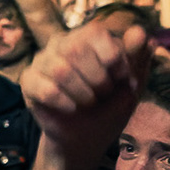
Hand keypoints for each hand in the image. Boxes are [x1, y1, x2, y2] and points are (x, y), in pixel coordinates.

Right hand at [20, 20, 151, 165]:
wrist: (86, 137)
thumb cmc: (109, 106)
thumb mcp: (131, 83)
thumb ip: (137, 57)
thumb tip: (141, 32)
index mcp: (87, 37)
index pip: (95, 33)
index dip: (112, 58)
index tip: (122, 78)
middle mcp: (62, 42)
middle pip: (76, 49)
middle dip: (98, 80)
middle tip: (104, 95)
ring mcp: (42, 61)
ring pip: (60, 70)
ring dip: (82, 94)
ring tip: (88, 103)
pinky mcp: (28, 81)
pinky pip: (44, 88)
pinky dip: (64, 102)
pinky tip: (71, 109)